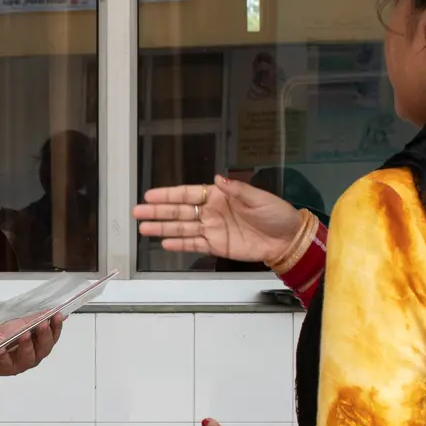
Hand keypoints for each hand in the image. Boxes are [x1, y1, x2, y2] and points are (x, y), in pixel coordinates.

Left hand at [0, 315, 62, 378]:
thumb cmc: (7, 339)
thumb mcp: (22, 325)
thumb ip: (37, 319)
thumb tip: (55, 312)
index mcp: (40, 345)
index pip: (52, 337)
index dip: (56, 327)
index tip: (57, 315)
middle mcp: (34, 356)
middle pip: (44, 348)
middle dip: (44, 336)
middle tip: (42, 324)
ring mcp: (20, 364)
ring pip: (28, 357)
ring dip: (27, 345)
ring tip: (24, 335)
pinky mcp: (5, 368)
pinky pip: (6, 363)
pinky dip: (4, 355)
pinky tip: (2, 348)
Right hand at [135, 177, 303, 264]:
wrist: (287, 239)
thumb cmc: (276, 214)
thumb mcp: (259, 197)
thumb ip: (237, 189)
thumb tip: (219, 179)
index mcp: (220, 196)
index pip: (188, 194)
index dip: (169, 195)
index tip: (150, 195)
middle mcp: (212, 212)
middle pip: (179, 211)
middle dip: (158, 211)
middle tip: (138, 212)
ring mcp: (212, 229)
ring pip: (182, 228)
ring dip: (163, 228)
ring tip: (144, 228)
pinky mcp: (217, 246)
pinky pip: (194, 244)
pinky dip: (179, 244)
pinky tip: (164, 243)